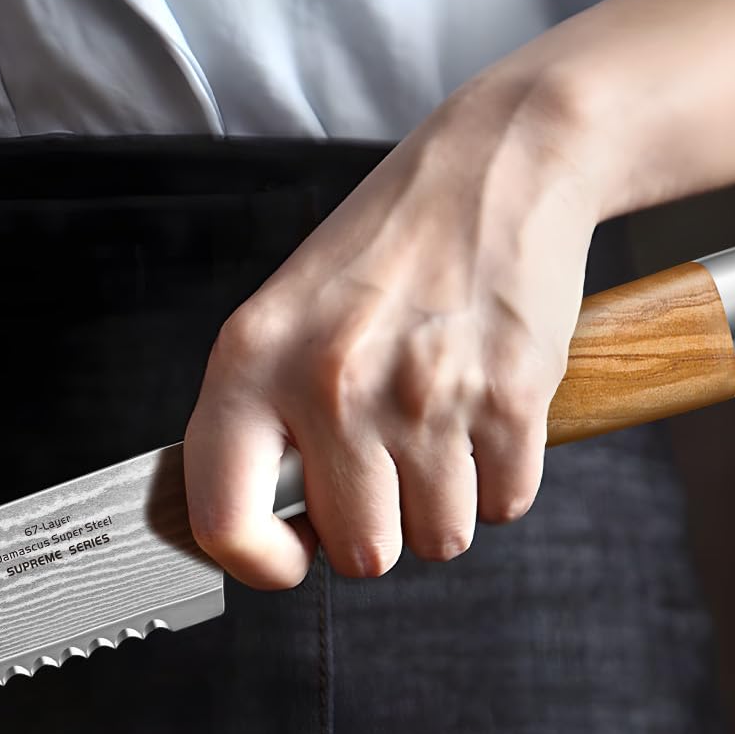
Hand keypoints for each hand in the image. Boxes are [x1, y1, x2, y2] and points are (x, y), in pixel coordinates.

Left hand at [184, 76, 601, 587]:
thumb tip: (260, 536)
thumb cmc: (378, 259)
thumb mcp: (279, 325)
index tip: (290, 554)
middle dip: (378, 528)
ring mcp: (422, 393)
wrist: (494, 169)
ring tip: (435, 432)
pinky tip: (482, 416)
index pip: (225, 522)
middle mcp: (329, 384)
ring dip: (443, 507)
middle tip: (384, 467)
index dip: (260, 564)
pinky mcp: (509, 394)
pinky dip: (500, 480)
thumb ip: (258, 428)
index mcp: (250, 367)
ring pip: (438, 540)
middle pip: (358, 553)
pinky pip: (504, 506)